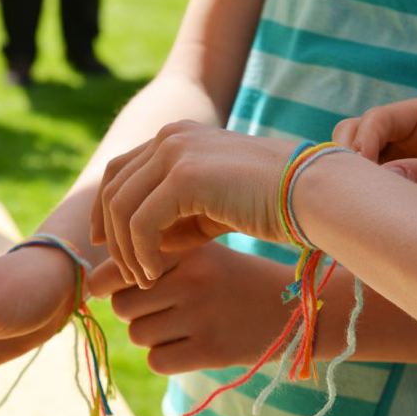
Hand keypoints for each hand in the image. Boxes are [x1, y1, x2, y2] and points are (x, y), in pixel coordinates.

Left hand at [88, 242, 294, 373]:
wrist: (296, 308)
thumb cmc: (236, 278)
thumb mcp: (202, 253)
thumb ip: (154, 258)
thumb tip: (95, 282)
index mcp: (186, 250)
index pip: (116, 269)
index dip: (107, 283)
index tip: (114, 287)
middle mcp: (192, 280)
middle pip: (123, 306)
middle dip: (135, 310)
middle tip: (162, 306)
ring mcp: (202, 316)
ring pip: (138, 335)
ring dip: (151, 334)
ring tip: (182, 324)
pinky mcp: (211, 351)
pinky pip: (158, 361)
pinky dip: (166, 357)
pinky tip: (190, 344)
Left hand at [91, 120, 297, 287]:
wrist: (312, 194)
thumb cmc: (270, 205)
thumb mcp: (210, 209)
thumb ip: (173, 218)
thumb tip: (135, 246)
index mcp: (176, 136)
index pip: (120, 171)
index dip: (105, 209)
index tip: (104, 244)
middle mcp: (170, 136)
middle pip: (113, 188)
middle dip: (111, 234)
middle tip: (124, 272)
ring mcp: (176, 151)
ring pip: (122, 207)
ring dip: (126, 249)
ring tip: (144, 278)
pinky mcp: (185, 176)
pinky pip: (141, 222)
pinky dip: (141, 253)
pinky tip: (155, 274)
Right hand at [332, 97, 416, 228]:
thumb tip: (383, 175)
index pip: (378, 118)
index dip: (363, 140)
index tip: (361, 170)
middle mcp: (402, 132)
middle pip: (354, 132)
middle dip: (346, 154)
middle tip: (347, 184)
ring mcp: (389, 159)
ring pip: (347, 157)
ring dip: (344, 174)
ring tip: (348, 199)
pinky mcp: (383, 186)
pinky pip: (355, 183)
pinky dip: (347, 192)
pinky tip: (350, 208)